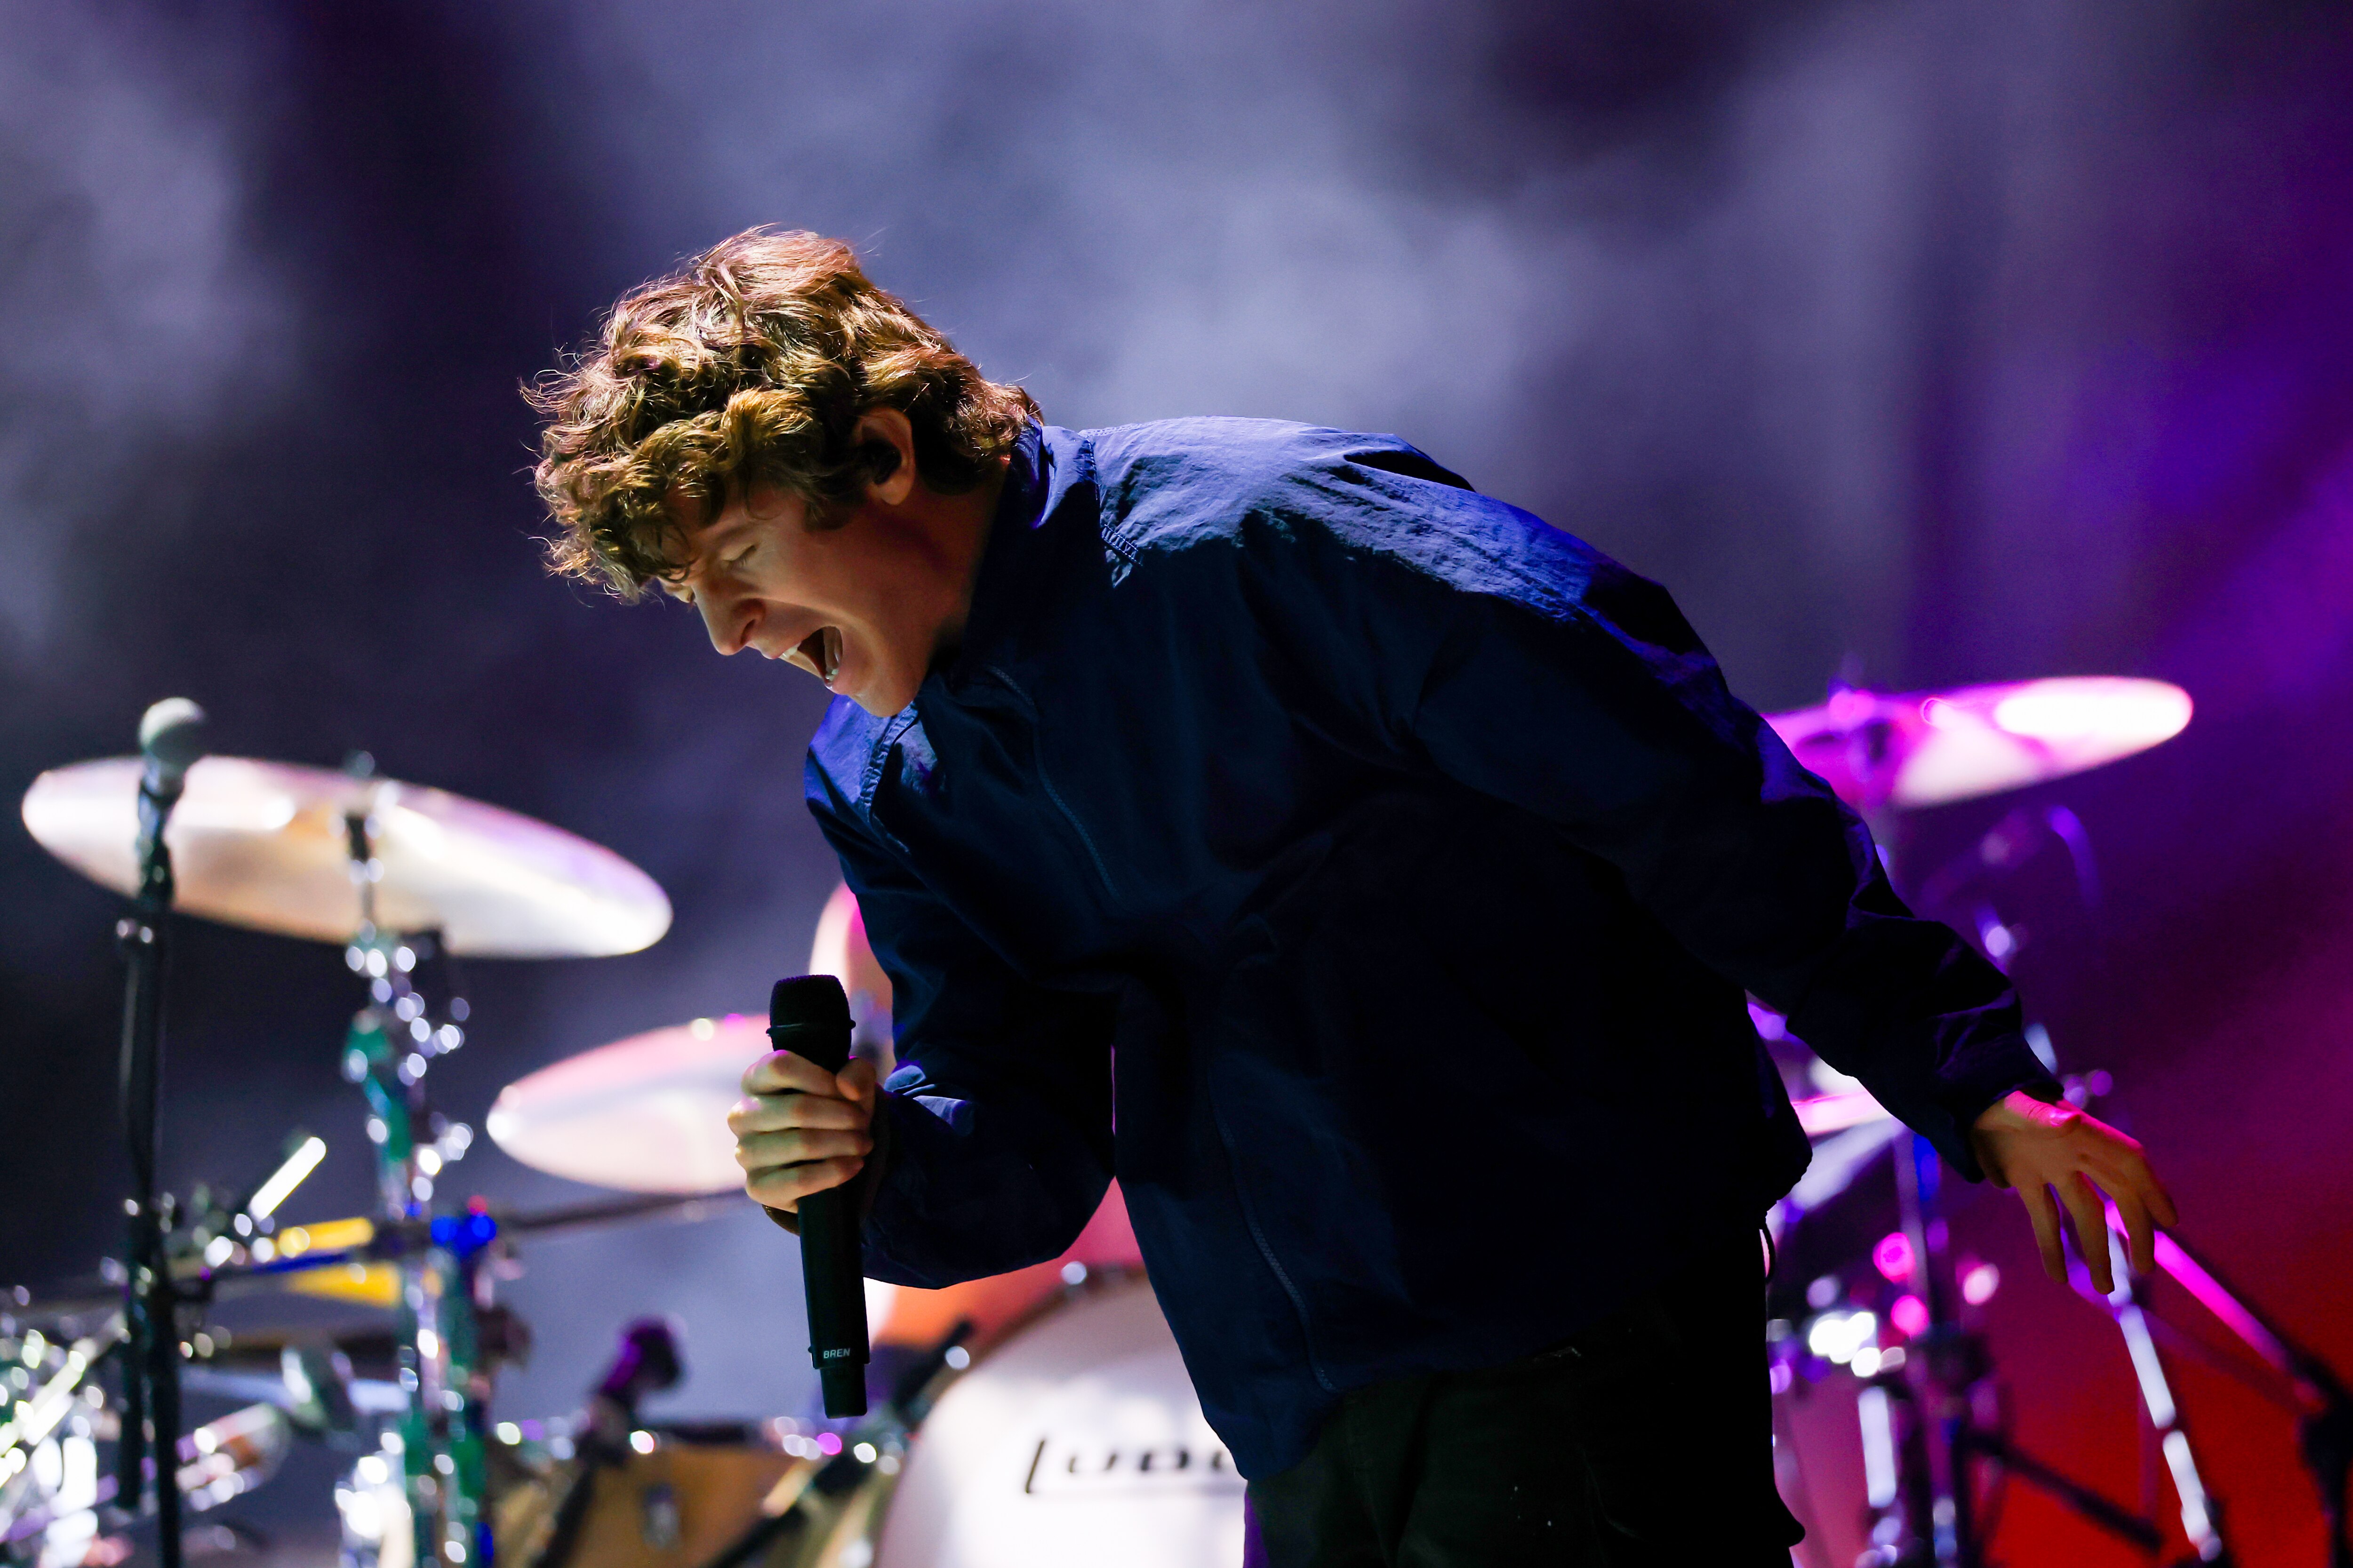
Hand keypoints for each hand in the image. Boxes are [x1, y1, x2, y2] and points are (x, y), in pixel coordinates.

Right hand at [727, 1050, 877, 1213]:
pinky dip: (834, 1172)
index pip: (780, 1067)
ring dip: (843, 1143)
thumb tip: (849, 1088)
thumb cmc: (836, 1109)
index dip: (820, 1078)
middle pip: (796, 1108)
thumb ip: (857, 1073)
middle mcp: (742, 1115)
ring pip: (801, 1143)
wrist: (830, 1157)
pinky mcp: (757, 1186)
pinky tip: (854, 1165)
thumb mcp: (853, 1083)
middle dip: (842, 1116)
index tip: (849, 1092)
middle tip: (863, 1123)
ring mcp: (745, 1153)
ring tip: (863, 1144)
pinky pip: (798, 1180)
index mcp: (755, 1080)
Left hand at [1969, 1089, 2177, 1295]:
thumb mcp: (2017, 1106)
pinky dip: (2050, 1245)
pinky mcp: (2024, 1177)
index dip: (2152, 1189)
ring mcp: (2050, 1166)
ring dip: (2096, 1249)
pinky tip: (2057, 1276)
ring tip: (2105, 1288)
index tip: (2170, 1221)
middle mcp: (2072, 1152)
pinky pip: (2044, 1216)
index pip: (2128, 1162)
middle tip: (2144, 1269)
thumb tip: (2072, 1121)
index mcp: (2080, 1133)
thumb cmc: (1997, 1096)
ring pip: (2083, 1213)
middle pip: (2116, 1193)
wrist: (1965, 1090)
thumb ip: (2043, 1117)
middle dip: (2134, 1229)